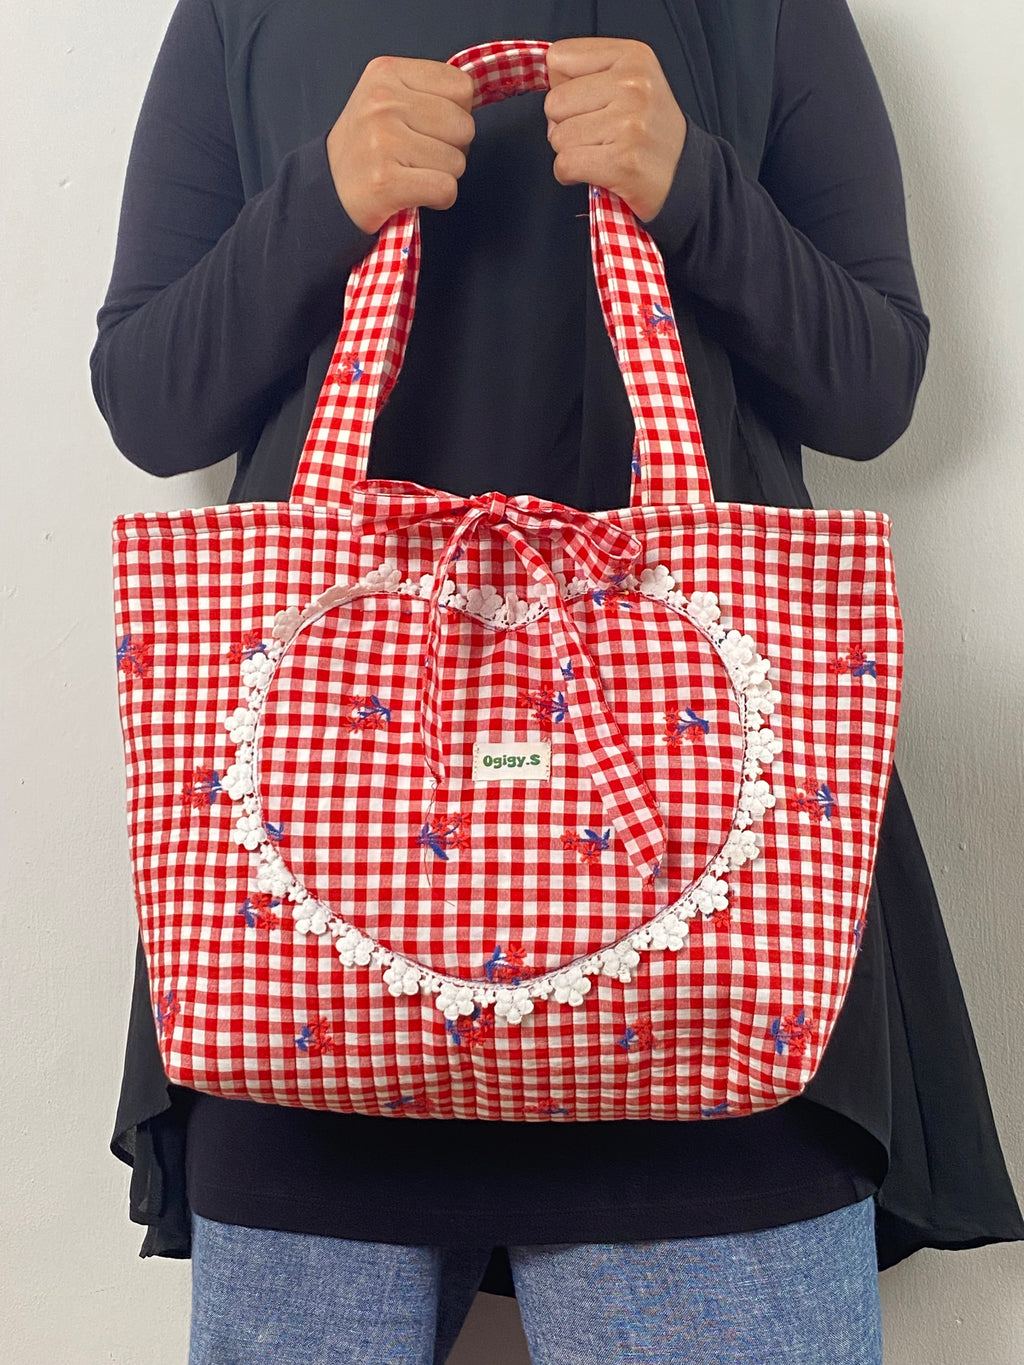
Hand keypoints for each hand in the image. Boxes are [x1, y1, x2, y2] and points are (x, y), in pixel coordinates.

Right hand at [327, 57, 475, 232]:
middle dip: (453, 147)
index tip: (431, 126)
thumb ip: (427, 91)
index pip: (461, 87)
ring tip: (415, 173)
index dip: (457, 113)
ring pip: (457, 161)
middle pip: (464, 126)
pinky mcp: (386, 181)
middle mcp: (383, 102)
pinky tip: (417, 193)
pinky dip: (440, 199)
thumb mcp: (387, 97)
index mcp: (386, 72)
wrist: (329, 188)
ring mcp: (383, 141)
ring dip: (444, 175)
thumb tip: (471, 101)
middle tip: (423, 155)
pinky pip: (446, 189)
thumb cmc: (367, 146)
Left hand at [545, 38, 686, 221]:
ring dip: (570, 152)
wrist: (684, 174)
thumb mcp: (630, 81)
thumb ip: (587, 73)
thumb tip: (549, 88)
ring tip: (599, 152)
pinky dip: (570, 175)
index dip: (564, 86)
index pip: (559, 58)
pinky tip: (593, 172)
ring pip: (558, 137)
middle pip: (554, 102)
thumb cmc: (649, 131)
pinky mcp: (623, 161)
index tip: (588, 103)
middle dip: (564, 124)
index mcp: (633, 56)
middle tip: (595, 135)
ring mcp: (629, 123)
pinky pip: (565, 165)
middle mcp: (633, 84)